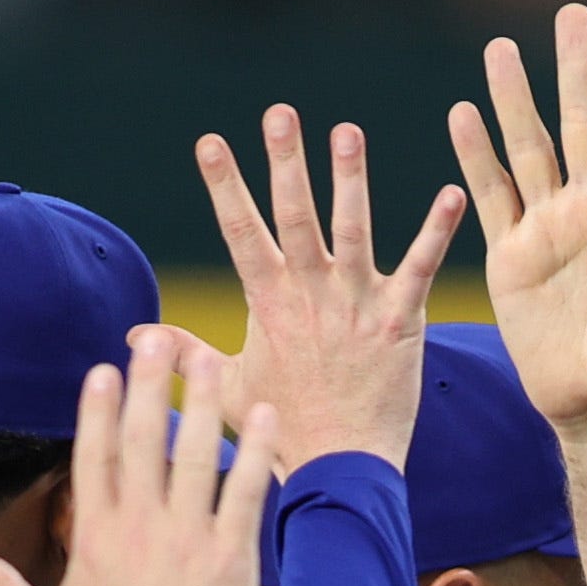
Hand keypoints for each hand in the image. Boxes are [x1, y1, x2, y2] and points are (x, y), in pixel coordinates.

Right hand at [0, 335, 275, 585]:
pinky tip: (262, 412)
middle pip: (140, 439)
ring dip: (199, 400)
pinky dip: (253, 450)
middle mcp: (138, 529)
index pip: (93, 458)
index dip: (98, 410)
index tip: (104, 371)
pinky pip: (244, 491)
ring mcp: (186, 540)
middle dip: (147, 384)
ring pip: (193, 453)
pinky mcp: (230, 558)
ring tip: (206, 358)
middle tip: (156, 339)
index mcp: (94, 541)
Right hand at [197, 105, 462, 473]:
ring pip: (352, 229)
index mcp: (269, 303)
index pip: (240, 232)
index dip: (225, 185)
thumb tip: (135, 338)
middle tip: (280, 113)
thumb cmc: (283, 432)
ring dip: (350, 179)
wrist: (341, 472)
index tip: (210, 142)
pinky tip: (451, 193)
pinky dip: (436, 231)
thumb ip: (185, 354)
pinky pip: (420, 268)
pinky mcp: (399, 321)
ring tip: (346, 131)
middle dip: (285, 163)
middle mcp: (310, 295)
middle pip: (293, 217)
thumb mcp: (227, 389)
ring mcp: (355, 305)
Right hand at [452, 5, 586, 436]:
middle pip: (584, 125)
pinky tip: (463, 113)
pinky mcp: (514, 260)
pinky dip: (477, 157)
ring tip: (500, 49)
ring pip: (531, 149)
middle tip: (570, 13)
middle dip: (575, 71)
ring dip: (515, 100)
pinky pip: (492, 197)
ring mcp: (553, 231)